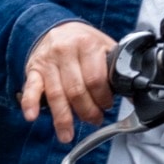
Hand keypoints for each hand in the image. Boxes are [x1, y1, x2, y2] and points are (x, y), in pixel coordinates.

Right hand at [22, 19, 116, 143]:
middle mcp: (65, 51)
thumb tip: (133, 93)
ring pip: (57, 94)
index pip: (96, 79)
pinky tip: (32, 116)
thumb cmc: (84, 43)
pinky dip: (30, 103)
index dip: (103, 98)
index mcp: (87, 44)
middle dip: (87, 111)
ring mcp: (48, 61)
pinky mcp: (34, 70)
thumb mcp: (104, 47)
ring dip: (63, 119)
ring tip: (67, 135)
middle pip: (77, 90)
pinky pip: (31, 88)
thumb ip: (115, 68)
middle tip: (94, 119)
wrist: (58, 28)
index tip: (107, 106)